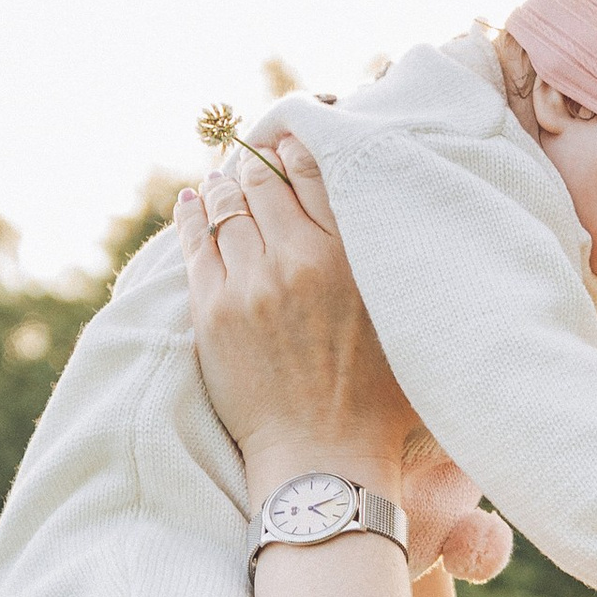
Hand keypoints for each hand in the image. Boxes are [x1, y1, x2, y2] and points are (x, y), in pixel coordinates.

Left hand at [177, 131, 411, 493]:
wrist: (323, 460)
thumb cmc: (378, 401)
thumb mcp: (404, 320)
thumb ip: (388, 262)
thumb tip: (382, 217)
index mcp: (351, 256)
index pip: (314, 172)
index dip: (297, 145)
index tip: (291, 137)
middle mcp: (299, 259)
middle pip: (264, 182)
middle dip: (256, 161)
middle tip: (252, 151)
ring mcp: (250, 284)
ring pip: (227, 208)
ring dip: (224, 184)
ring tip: (224, 175)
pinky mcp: (213, 311)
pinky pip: (196, 243)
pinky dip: (193, 214)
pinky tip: (192, 199)